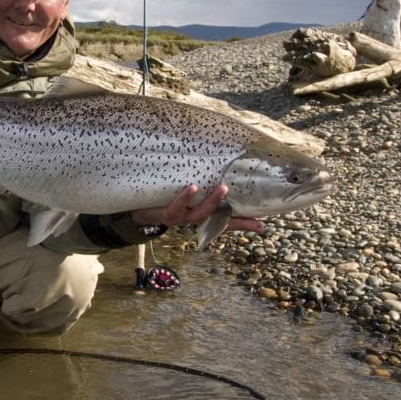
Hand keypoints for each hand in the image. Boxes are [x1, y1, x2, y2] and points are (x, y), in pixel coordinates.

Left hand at [130, 183, 265, 233]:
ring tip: (223, 188)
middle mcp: (193, 218)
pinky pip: (177, 206)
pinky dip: (184, 197)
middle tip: (248, 203)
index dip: (244, 224)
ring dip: (212, 201)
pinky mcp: (166, 213)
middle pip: (217, 219)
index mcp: (202, 214)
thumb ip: (202, 188)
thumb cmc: (166, 198)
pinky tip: (192, 187)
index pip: (227, 221)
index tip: (263, 225)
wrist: (137, 208)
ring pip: (199, 213)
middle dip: (233, 214)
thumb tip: (220, 174)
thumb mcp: (186, 193)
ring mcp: (181, 217)